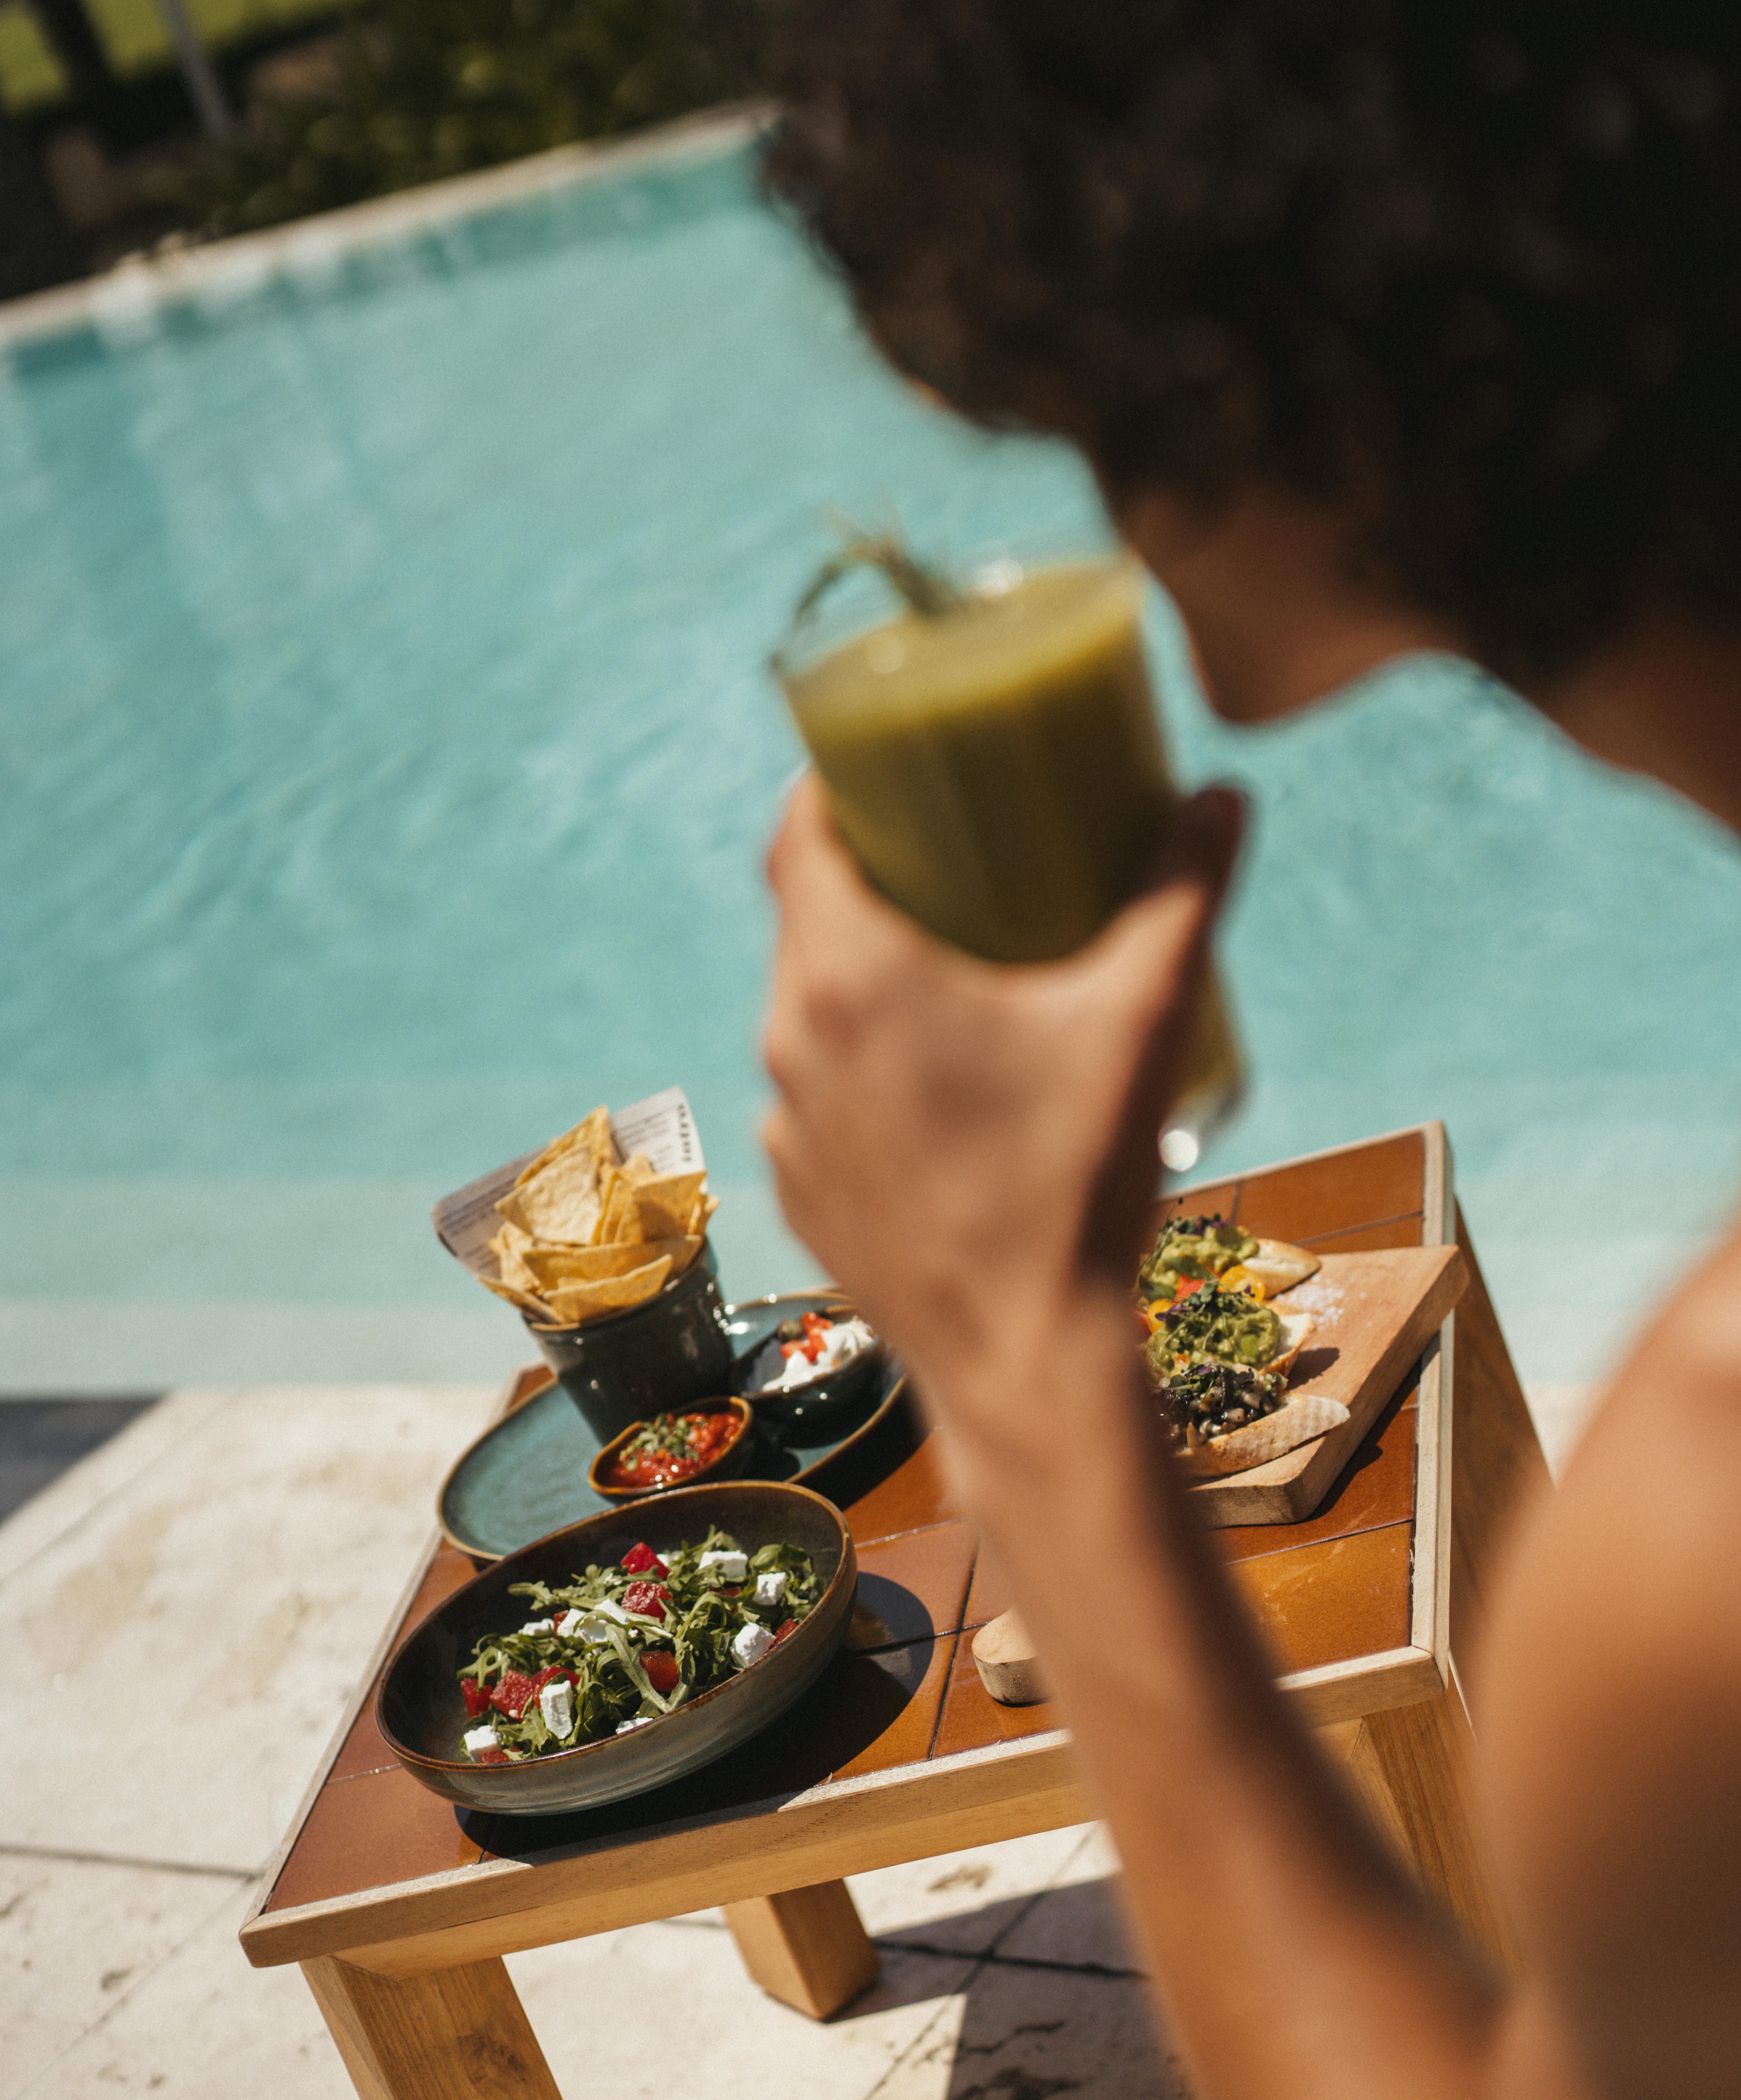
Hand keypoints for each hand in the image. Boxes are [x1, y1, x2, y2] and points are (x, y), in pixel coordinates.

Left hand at [761, 775, 1244, 1414]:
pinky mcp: (803, 1192)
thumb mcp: (1142, 1018)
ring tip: (943, 970)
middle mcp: (790, 1042)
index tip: (871, 766)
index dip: (828, 790)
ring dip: (860, 983)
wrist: (1028, 1360)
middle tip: (938, 854)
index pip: (796, 839)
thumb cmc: (1075, 1180)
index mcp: (846, 978)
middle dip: (865, 881)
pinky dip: (860, 1072)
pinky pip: (817, 1100)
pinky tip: (930, 1083)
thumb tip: (1219, 796)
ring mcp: (788, 1126)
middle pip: (804, 922)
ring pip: (807, 1015)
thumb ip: (1182, 895)